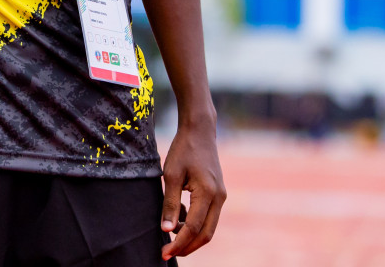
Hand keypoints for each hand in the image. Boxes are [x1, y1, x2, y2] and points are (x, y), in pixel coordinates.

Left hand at [159, 119, 224, 259]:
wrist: (200, 131)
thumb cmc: (183, 150)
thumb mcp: (171, 175)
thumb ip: (170, 204)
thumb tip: (167, 230)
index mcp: (208, 193)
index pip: (194, 228)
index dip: (179, 243)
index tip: (164, 253)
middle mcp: (219, 198)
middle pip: (206, 234)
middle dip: (187, 247)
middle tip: (167, 253)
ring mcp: (221, 197)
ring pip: (209, 227)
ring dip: (191, 236)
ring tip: (170, 237)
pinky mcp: (218, 194)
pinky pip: (209, 217)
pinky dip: (195, 224)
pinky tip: (180, 217)